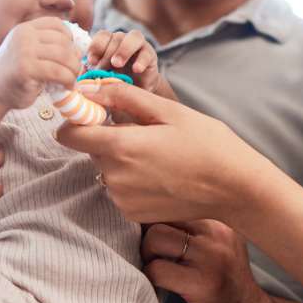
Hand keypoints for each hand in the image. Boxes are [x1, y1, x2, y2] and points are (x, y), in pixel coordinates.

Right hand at [0, 17, 81, 108]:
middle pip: (63, 41)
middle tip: (75, 71)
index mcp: (26, 28)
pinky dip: (67, 80)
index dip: (69, 38)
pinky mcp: (26, 68)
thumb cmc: (17, 72)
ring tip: (72, 80)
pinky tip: (67, 86)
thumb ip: (49, 46)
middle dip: (74, 58)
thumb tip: (80, 50)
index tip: (70, 54)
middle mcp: (24, 36)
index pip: (57, 25)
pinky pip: (57, 71)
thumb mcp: (30, 51)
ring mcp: (24, 51)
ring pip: (63, 56)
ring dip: (74, 70)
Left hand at [55, 82, 271, 224]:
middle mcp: (114, 177)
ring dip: (121, 157)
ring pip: (106, 168)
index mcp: (120, 146)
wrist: (233, 186)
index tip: (96, 112)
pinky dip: (132, 178)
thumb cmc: (205, 142)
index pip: (69, 134)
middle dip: (108, 136)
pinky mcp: (132, 214)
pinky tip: (160, 172)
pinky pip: (119, 188)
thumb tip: (88, 88)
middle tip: (145, 130)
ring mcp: (122, 199)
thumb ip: (122, 97)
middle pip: (91, 148)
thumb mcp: (166, 110)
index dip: (78, 119)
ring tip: (158, 152)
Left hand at [86, 30, 160, 92]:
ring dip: (123, 50)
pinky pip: (147, 52)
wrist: (137, 92)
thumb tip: (80, 80)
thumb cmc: (115, 84)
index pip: (102, 36)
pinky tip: (136, 70)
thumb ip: (91, 77)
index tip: (91, 61)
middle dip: (107, 54)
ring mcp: (138, 46)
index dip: (96, 46)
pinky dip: (141, 60)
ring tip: (117, 64)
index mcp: (108, 43)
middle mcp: (123, 40)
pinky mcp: (150, 55)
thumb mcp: (100, 80)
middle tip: (103, 70)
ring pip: (134, 37)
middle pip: (115, 37)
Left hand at [143, 220, 273, 302]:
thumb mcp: (219, 242)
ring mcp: (211, 256)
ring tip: (155, 263)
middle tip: (152, 249)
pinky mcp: (202, 282)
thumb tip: (155, 209)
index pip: (176, 200)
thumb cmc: (226, 278)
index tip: (152, 227)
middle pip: (164, 213)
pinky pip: (158, 269)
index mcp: (220, 218)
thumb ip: (196, 225)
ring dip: (147, 252)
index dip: (158, 213)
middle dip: (149, 231)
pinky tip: (160, 283)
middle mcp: (217, 232)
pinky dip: (150, 276)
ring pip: (157, 237)